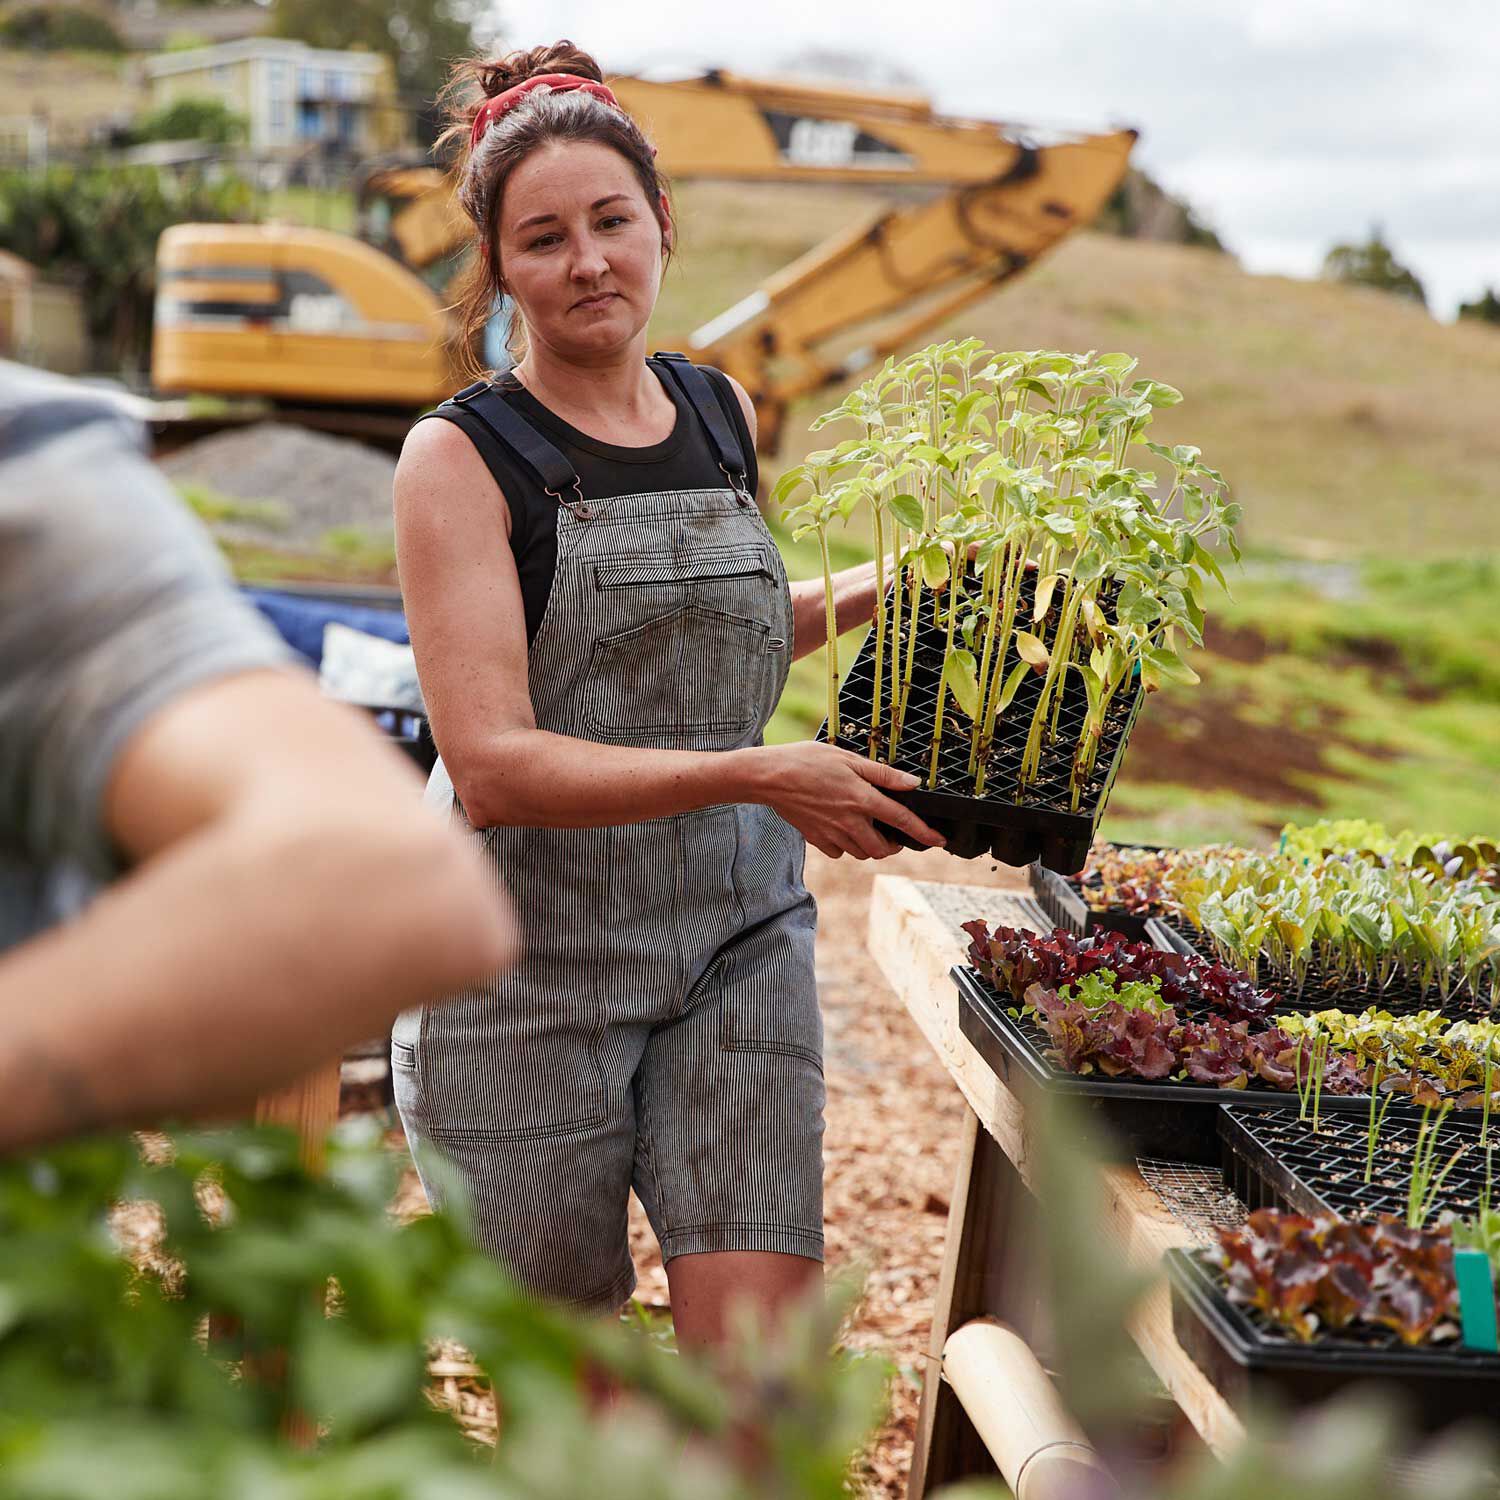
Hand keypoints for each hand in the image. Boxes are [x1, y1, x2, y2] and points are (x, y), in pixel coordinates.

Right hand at [735, 743, 945, 859]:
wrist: (769, 777)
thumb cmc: (807, 760)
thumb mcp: (848, 758)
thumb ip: (882, 774)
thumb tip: (912, 784)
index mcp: (862, 798)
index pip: (902, 821)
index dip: (924, 833)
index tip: (939, 841)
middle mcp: (850, 821)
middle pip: (882, 849)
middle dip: (894, 846)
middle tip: (894, 834)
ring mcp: (832, 833)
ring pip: (861, 853)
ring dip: (871, 846)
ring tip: (868, 829)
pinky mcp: (816, 839)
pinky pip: (839, 852)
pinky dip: (846, 846)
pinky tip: (842, 829)